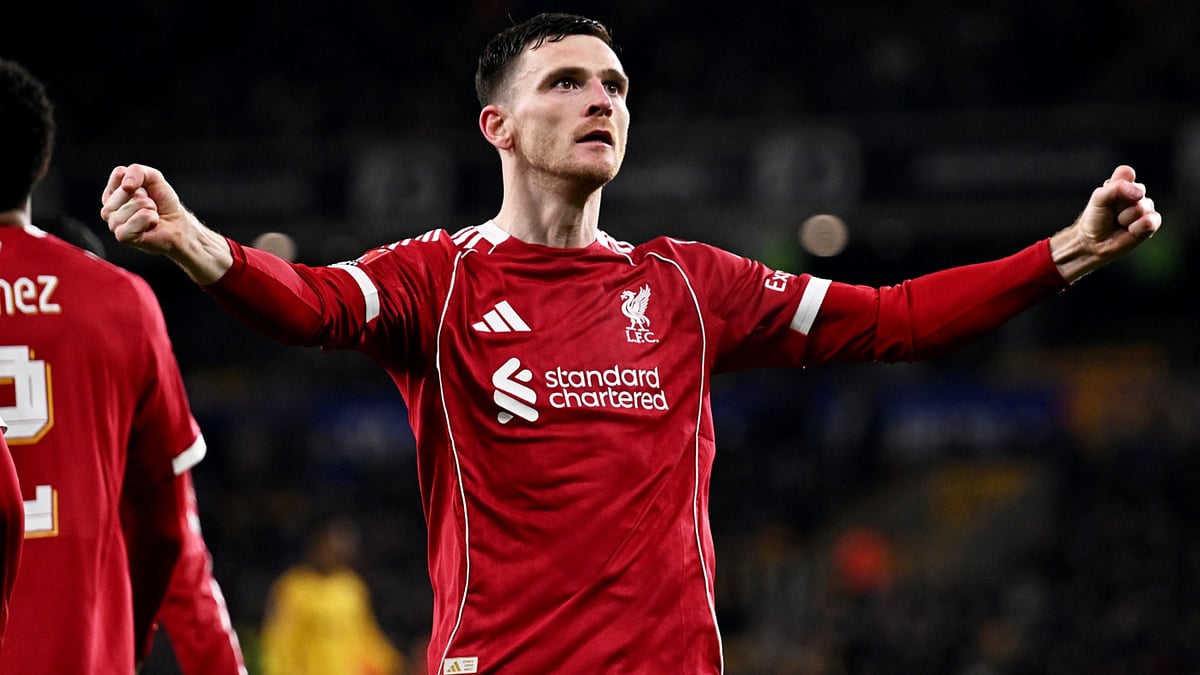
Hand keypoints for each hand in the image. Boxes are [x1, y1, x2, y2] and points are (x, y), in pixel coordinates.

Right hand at [100, 164, 185, 254]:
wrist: (177, 224)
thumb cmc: (162, 202)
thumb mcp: (153, 177)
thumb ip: (137, 171)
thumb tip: (126, 186)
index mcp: (111, 193)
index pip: (120, 173)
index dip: (140, 180)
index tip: (146, 190)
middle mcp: (108, 209)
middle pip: (127, 190)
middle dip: (145, 196)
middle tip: (151, 206)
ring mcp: (113, 224)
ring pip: (133, 205)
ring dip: (150, 208)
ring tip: (151, 214)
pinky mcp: (122, 236)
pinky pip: (137, 220)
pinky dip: (150, 218)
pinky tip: (151, 223)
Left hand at [1051, 165, 1161, 281]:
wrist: (1094, 242)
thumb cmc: (1095, 218)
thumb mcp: (1099, 199)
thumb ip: (1116, 188)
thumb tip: (1140, 193)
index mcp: (1122, 182)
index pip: (1126, 173)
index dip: (1117, 185)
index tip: (1106, 195)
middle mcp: (1137, 192)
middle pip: (1137, 191)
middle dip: (1120, 204)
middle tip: (1112, 212)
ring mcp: (1146, 207)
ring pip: (1142, 208)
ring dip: (1125, 218)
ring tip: (1119, 222)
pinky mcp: (1152, 222)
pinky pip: (1151, 221)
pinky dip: (1137, 228)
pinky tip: (1129, 230)